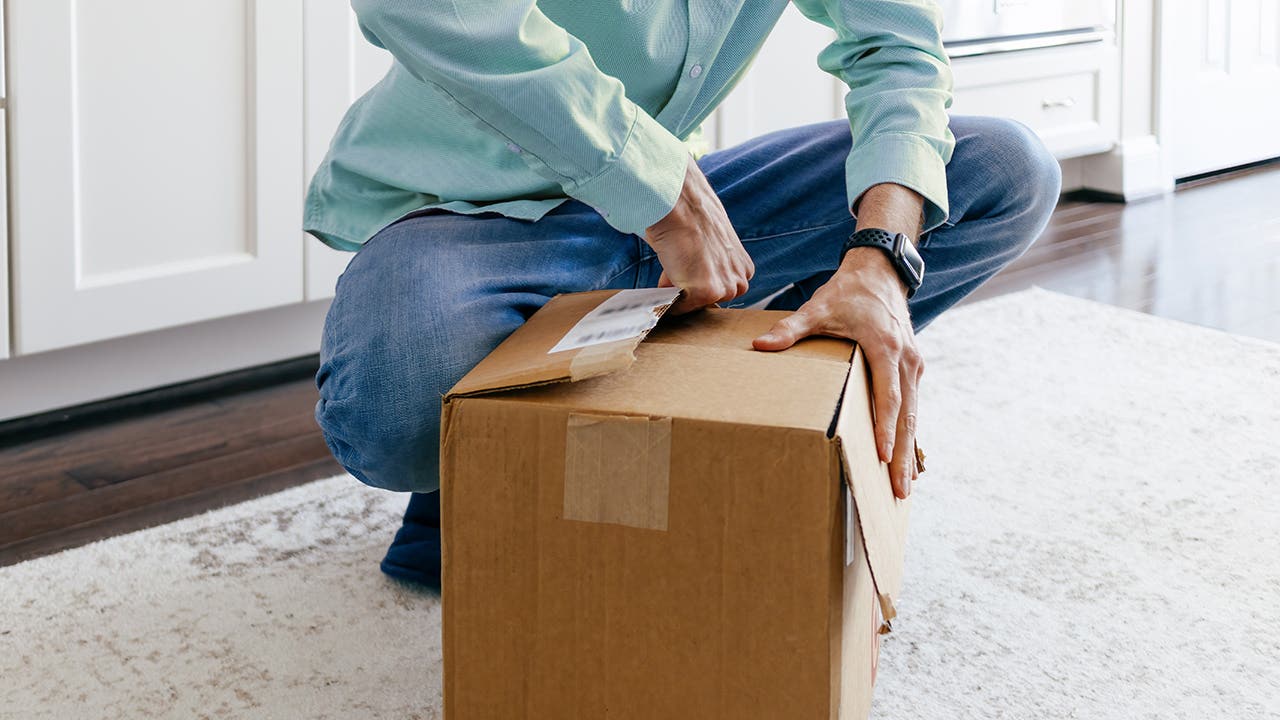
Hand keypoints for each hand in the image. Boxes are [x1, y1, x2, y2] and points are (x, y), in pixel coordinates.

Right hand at [645, 154, 753, 314]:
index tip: (688, 267)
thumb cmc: (692, 217)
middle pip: (709, 301)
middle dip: (691, 288)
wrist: (681, 204)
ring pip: (695, 305)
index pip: (720, 291)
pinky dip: (667, 296)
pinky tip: (668, 270)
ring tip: (674, 263)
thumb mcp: (713, 244)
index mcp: (743, 269)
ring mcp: (724, 288)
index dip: (699, 281)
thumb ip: (710, 264)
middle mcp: (739, 281)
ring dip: (680, 291)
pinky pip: (680, 307)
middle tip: (678, 264)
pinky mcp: (706, 291)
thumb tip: (691, 275)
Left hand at [753, 247, 921, 498]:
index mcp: (885, 348)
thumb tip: (759, 346)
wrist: (879, 272)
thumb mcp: (817, 309)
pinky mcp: (913, 368)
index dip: (884, 428)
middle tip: (900, 490)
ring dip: (910, 451)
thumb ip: (790, 330)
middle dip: (903, 454)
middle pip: (907, 415)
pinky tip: (905, 459)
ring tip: (905, 487)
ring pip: (913, 414)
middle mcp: (907, 360)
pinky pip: (912, 406)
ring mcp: (914, 364)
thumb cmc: (847, 292)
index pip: (887, 395)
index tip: (883, 456)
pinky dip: (909, 433)